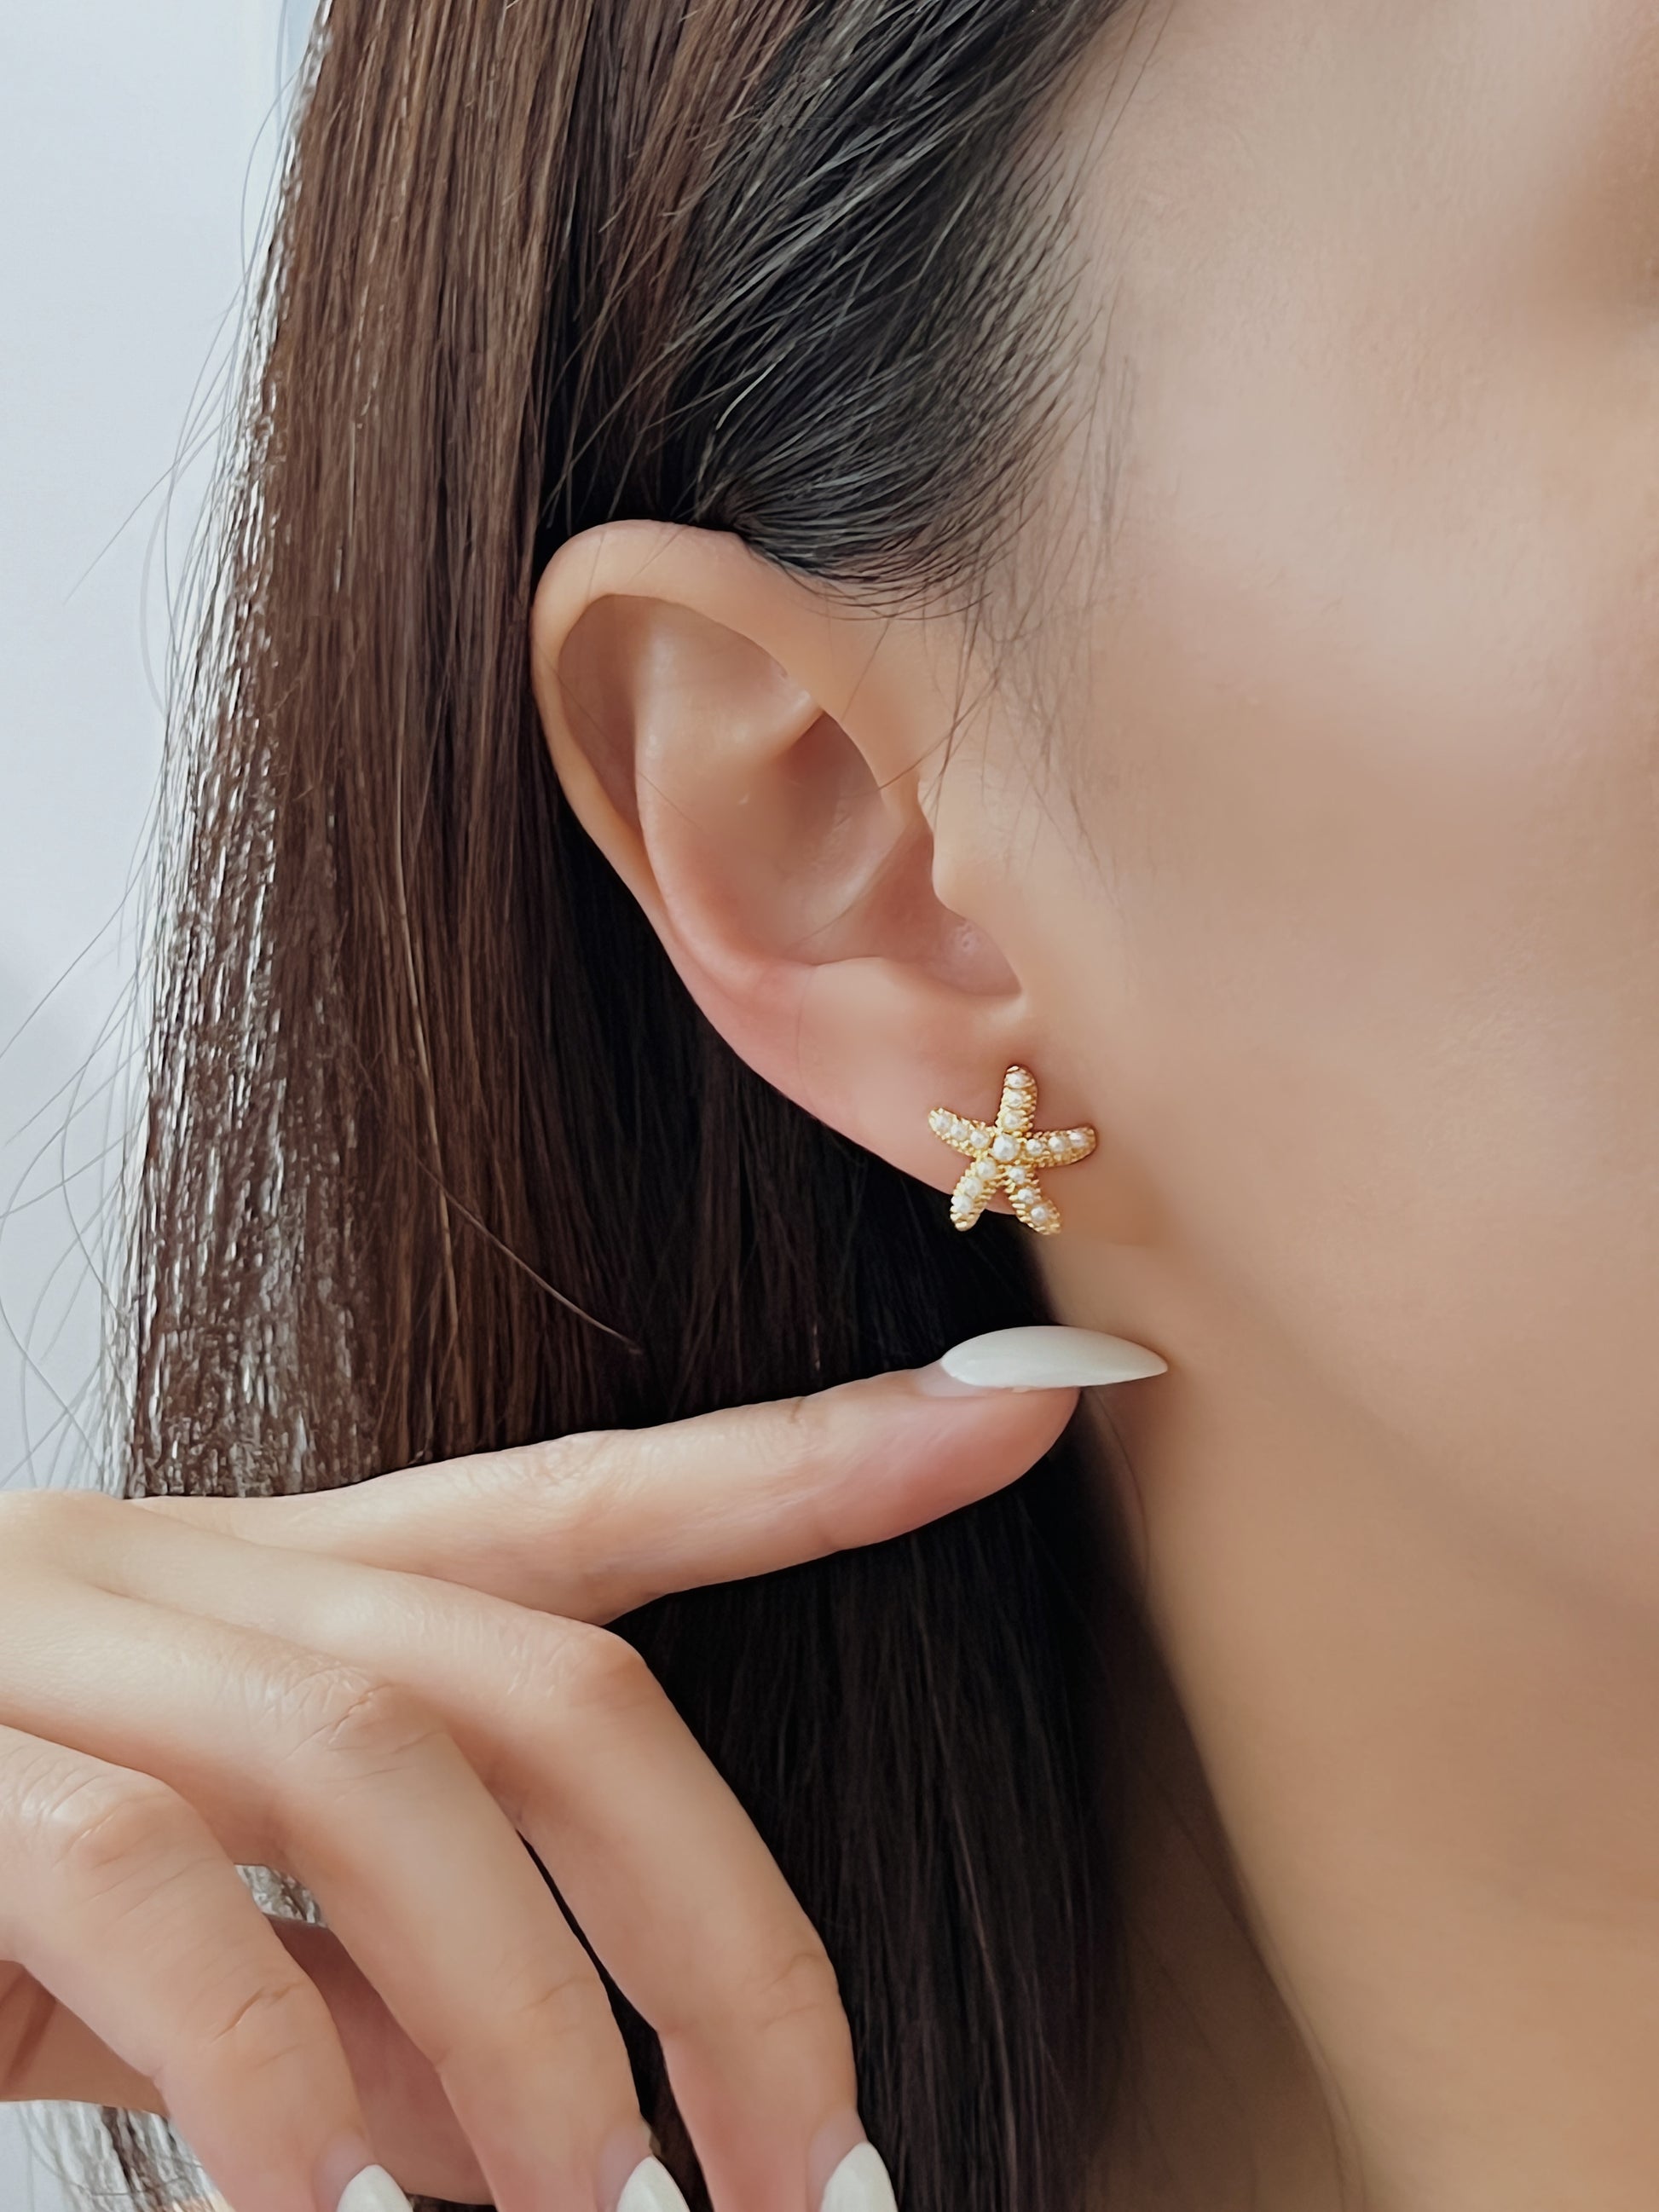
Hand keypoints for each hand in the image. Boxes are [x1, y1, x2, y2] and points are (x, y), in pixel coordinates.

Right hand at [0, 1326, 1153, 2211]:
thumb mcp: (226, 1936)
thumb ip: (398, 1989)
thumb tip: (567, 2121)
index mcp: (286, 1592)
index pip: (590, 1504)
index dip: (824, 1453)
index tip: (1041, 1393)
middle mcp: (191, 1577)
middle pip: (542, 1672)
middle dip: (712, 1918)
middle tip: (795, 2154)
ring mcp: (51, 1646)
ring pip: (378, 1763)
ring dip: (518, 2019)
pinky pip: (149, 1894)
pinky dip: (277, 2066)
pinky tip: (321, 2203)